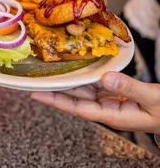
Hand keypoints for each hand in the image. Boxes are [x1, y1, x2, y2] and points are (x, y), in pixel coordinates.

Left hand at [31, 72, 159, 133]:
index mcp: (112, 115)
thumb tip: (106, 78)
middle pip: (75, 99)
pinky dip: (84, 78)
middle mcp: (107, 109)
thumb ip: (131, 88)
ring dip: (68, 83)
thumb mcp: (153, 99)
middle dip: (55, 90)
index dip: (56, 100)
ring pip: (83, 92)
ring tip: (51, 73)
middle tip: (37, 80)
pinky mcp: (116, 94)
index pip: (77, 108)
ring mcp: (111, 101)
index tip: (37, 94)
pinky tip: (77, 70)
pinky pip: (95, 86)